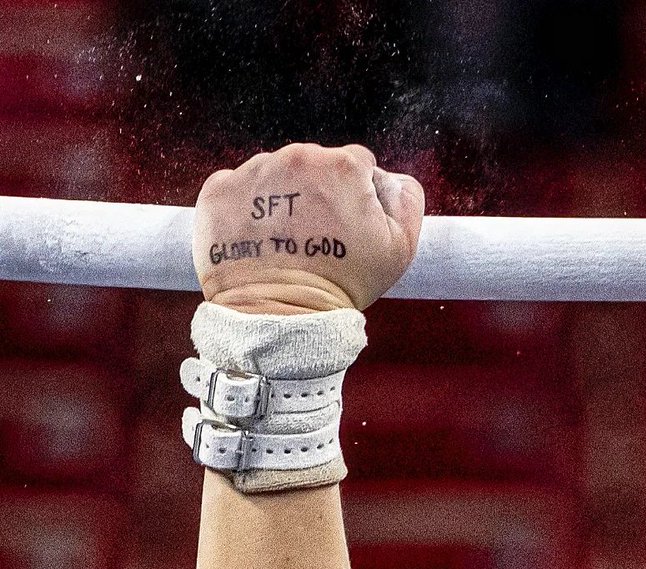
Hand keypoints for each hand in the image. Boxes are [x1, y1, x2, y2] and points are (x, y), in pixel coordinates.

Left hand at [192, 143, 424, 314]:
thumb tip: (387, 178)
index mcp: (343, 165)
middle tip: (318, 235)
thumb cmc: (345, 282)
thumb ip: (406, 198)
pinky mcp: (219, 190)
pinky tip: (259, 237)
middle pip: (315, 164)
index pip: (358, 163)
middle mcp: (296, 157)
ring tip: (287, 240)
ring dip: (283, 197)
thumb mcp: (401, 246)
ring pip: (276, 173)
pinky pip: (239, 186)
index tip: (348, 226)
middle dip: (320, 192)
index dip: (358, 196)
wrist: (281, 314)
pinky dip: (247, 207)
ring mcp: (253, 172)